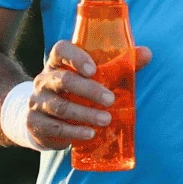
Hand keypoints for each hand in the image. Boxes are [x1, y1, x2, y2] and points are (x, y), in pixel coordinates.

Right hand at [24, 41, 151, 150]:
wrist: (42, 120)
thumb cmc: (74, 93)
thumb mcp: (92, 79)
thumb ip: (119, 65)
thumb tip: (147, 53)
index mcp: (57, 64)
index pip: (61, 50)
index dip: (76, 57)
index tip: (93, 69)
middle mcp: (44, 80)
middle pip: (63, 80)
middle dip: (88, 90)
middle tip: (110, 99)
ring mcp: (37, 102)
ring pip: (60, 107)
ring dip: (85, 114)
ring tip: (106, 120)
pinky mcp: (35, 123)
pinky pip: (55, 128)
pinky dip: (74, 131)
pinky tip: (90, 133)